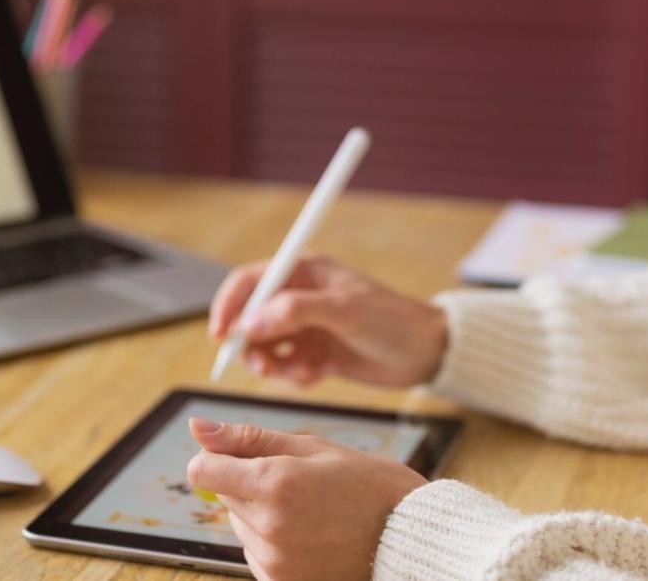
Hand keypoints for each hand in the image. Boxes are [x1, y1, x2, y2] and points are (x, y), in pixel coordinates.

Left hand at [187, 417, 424, 580]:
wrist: (411, 540)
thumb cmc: (367, 485)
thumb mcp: (312, 447)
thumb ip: (248, 438)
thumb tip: (196, 428)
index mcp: (274, 482)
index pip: (203, 471)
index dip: (216, 459)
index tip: (241, 457)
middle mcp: (268, 526)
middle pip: (226, 496)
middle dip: (251, 484)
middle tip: (303, 484)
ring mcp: (275, 561)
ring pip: (242, 527)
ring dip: (264, 515)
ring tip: (314, 512)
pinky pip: (257, 556)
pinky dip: (274, 544)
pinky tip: (312, 536)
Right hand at [208, 256, 447, 387]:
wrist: (426, 353)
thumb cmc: (392, 320)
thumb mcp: (344, 311)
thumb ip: (295, 312)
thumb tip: (250, 322)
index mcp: (303, 272)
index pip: (250, 281)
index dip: (229, 305)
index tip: (221, 334)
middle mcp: (299, 297)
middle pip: (250, 318)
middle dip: (252, 344)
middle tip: (263, 365)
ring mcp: (306, 327)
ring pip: (265, 347)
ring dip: (274, 364)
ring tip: (301, 371)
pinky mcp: (315, 353)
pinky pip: (286, 367)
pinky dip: (294, 375)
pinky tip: (317, 374)